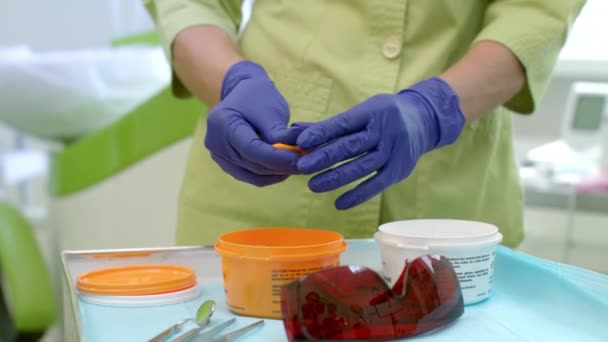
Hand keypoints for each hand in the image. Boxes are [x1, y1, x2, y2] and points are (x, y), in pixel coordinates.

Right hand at [205, 61, 301, 185]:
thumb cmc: (257, 97)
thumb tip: (295, 153)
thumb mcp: (270, 109)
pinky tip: (285, 170)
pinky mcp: (227, 164)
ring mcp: (218, 156)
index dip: (276, 158)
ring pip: (252, 175)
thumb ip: (279, 133)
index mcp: (222, 122)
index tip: (299, 160)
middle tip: (305, 165)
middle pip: (252, 164)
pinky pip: (249, 176)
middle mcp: (215, 142)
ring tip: (297, 167)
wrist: (242, 94)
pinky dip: (269, 175)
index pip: (251, 148)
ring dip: (277, 174)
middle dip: (280, 167)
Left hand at [295, 77, 465, 208]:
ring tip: (313, 185)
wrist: (424, 119)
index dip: (322, 132)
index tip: (301, 142)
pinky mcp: (399, 170)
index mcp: (371, 112)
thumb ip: (330, 125)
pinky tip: (339, 203)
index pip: (343, 123)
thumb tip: (295, 131)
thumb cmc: (383, 115)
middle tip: (301, 167)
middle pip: (351, 146)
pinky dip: (358, 195)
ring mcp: (393, 151)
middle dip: (325, 157)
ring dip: (336, 177)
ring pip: (362, 167)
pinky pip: (377, 184)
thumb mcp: (361, 112)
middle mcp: (384, 131)